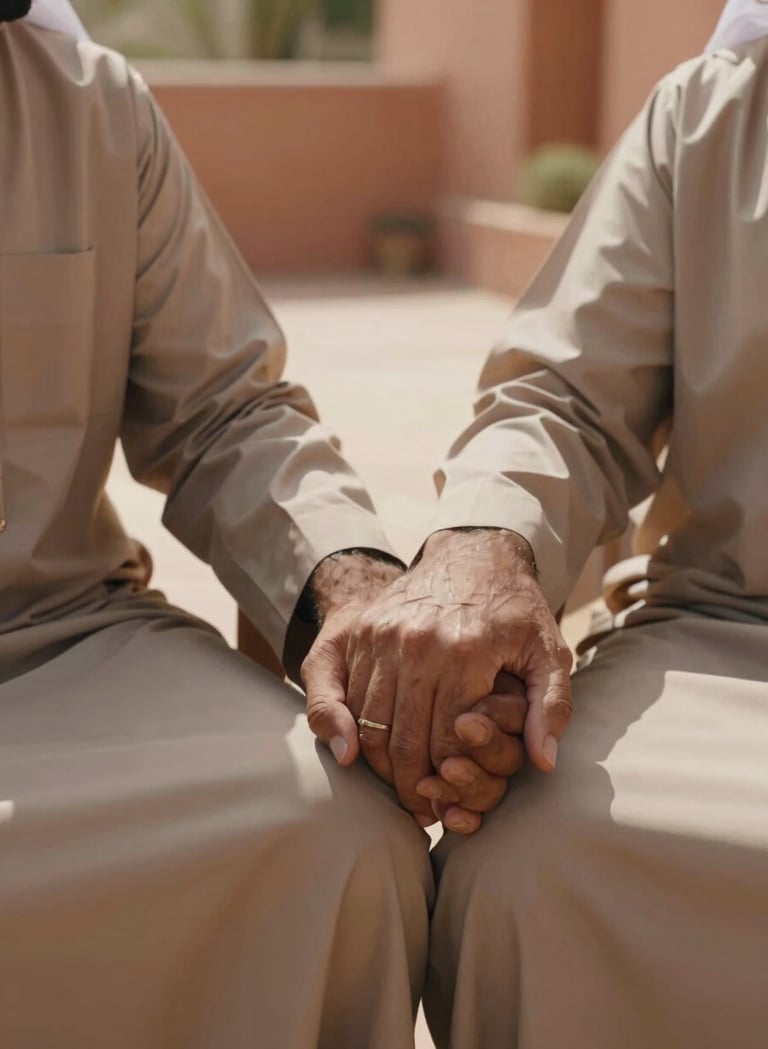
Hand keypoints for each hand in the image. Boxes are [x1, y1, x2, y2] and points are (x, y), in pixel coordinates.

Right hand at [303, 554, 529, 830]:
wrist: (472, 553)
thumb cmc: (514, 609)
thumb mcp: (549, 650)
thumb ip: (551, 706)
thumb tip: (544, 762)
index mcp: (465, 652)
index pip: (446, 741)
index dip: (448, 781)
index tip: (448, 806)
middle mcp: (417, 644)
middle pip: (403, 739)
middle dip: (409, 786)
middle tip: (419, 811)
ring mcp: (382, 636)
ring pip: (369, 723)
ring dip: (378, 766)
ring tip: (397, 788)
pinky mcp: (361, 631)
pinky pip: (344, 696)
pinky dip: (349, 731)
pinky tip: (363, 754)